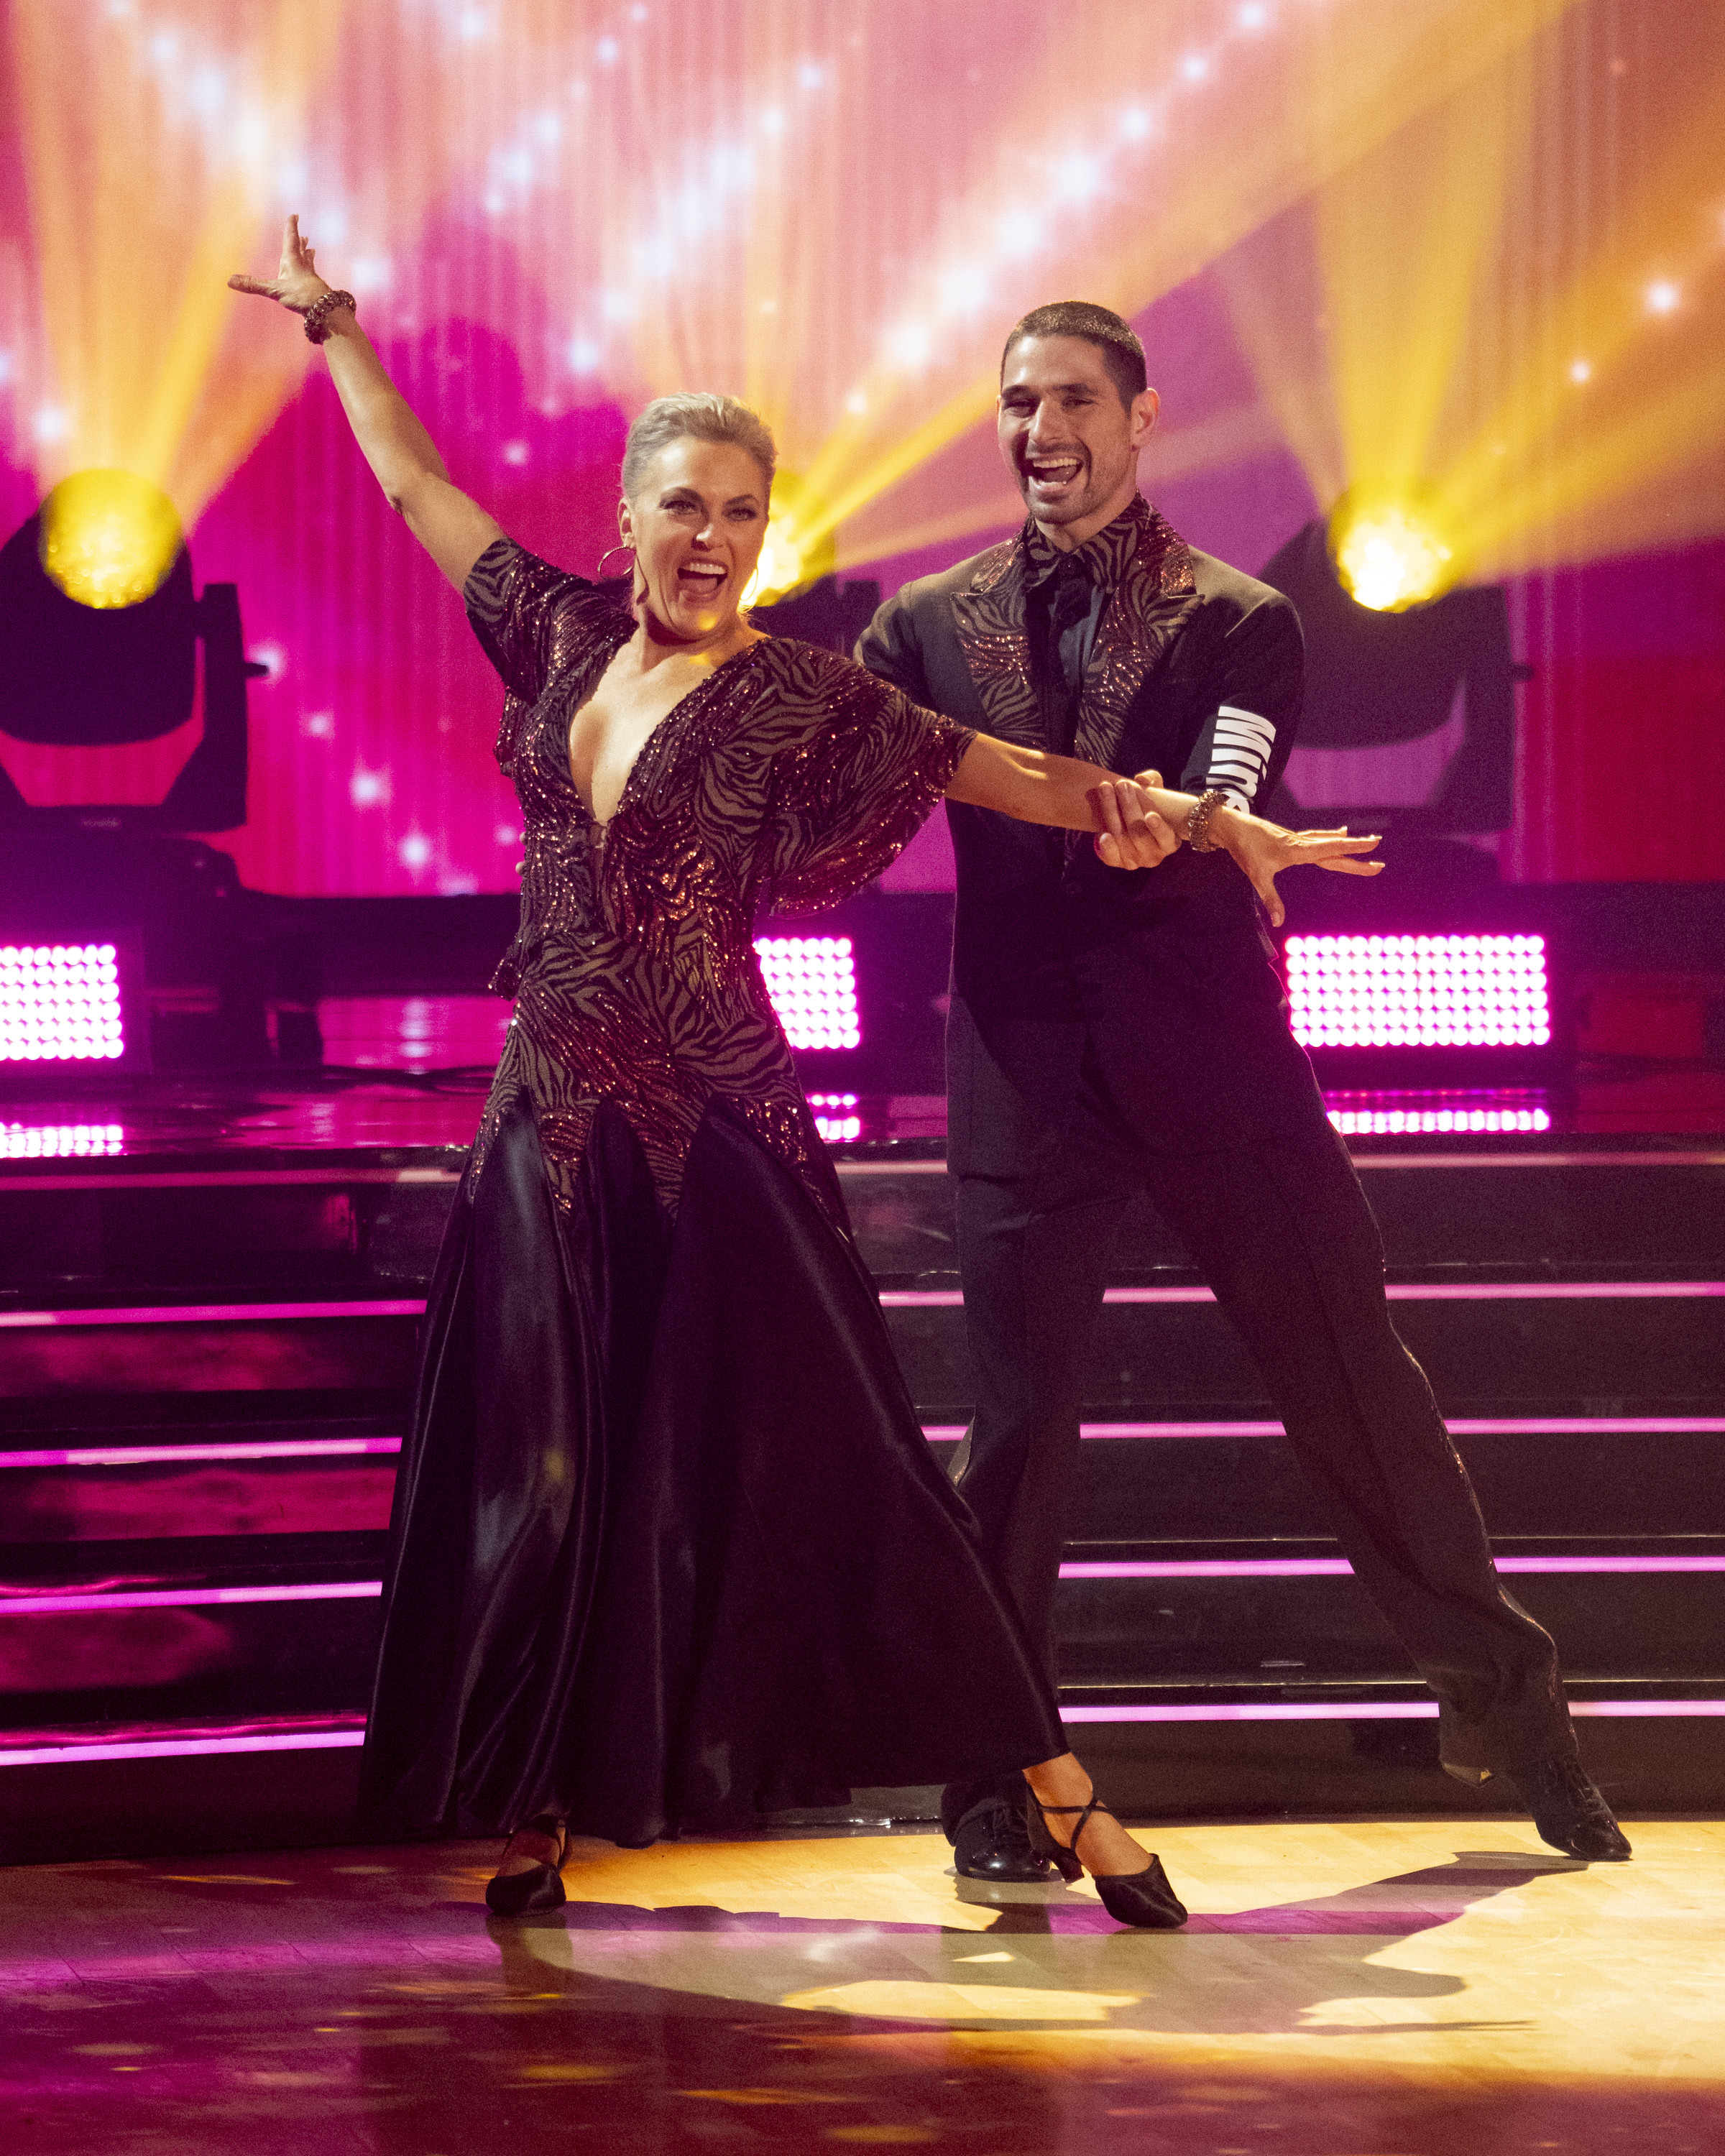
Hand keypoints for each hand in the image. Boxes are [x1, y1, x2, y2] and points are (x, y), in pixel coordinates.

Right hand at [228, 214, 330, 315]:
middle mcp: (303, 267)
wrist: (325, 311)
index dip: (292, 227)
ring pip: (309, 263)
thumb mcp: (275, 290)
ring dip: (308, 255)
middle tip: (303, 234)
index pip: (291, 239)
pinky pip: (312, 278)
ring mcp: (311, 278)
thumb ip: (253, 285)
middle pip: (301, 250)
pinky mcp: (317, 290)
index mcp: (292, 261)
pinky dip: (311, 273)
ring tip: (311, 249)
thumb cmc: (302, 296)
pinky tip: (313, 279)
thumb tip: (229, 281)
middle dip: (300, 241)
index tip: (294, 215)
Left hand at [1092, 778, 1178, 871]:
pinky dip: (1107, 846)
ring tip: (1106, 789)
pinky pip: (1112, 857)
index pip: (1166, 837)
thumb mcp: (1155, 793)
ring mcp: (1136, 861)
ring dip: (1112, 811)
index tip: (1151, 815)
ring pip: (1122, 837)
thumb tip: (1142, 778)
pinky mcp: (1118, 862)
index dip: (1159, 828)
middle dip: (1129, 806)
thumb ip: (1153, 781)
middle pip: (1139, 833)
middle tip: (1122, 785)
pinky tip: (1102, 835)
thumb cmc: (1146, 807)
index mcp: (1170, 842)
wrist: (1128, 822)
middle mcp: (1154, 855)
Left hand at [1216, 812, 1384, 927]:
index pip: (1332, 851)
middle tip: (1379, 861)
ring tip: (1364, 842)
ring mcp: (1297, 839)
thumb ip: (1270, 898)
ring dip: (1346, 844)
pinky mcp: (1290, 838)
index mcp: (1299, 850)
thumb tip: (1279, 921)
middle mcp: (1302, 843)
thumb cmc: (1245, 849)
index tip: (1374, 849)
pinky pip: (1317, 838)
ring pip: (1328, 842)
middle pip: (1335, 849)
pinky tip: (1337, 833)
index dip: (1354, 851)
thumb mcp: (1257, 876)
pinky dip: (1330, 837)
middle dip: (1357, 855)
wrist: (1232, 827)